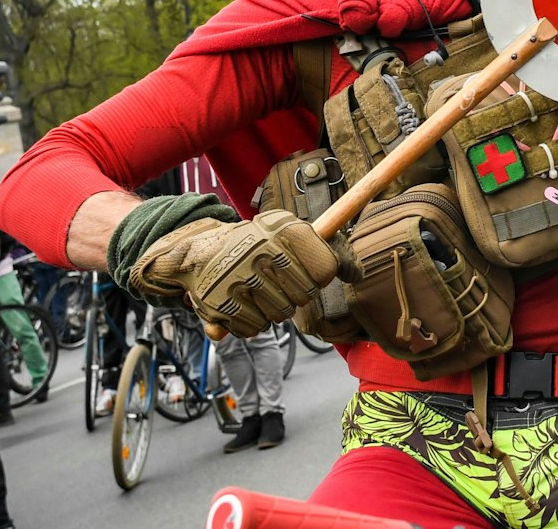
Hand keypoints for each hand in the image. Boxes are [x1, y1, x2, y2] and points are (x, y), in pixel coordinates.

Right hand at [127, 210, 344, 337]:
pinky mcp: (219, 302)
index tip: (308, 272)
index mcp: (282, 229)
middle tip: (278, 282)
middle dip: (295, 294)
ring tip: (259, 291)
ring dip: (274, 309)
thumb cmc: (256, 244)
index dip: (320, 276)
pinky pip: (255, 328)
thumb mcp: (289, 233)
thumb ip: (329, 252)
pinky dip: (253, 323)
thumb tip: (358, 274)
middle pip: (304, 296)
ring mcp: (238, 277)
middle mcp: (260, 250)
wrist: (199, 250)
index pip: (326, 268)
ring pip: (281, 314)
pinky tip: (243, 304)